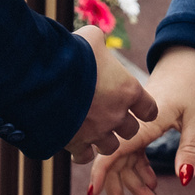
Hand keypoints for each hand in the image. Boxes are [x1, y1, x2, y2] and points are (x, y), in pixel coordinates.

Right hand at [65, 25, 160, 159]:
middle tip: (109, 115)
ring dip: (104, 140)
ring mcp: (97, 132)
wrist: (45, 75)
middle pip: (131, 130)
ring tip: (92, 130)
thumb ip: (98, 43)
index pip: (149, 108)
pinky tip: (75, 142)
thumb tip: (95, 39)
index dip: (143, 108)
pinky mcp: (76, 143)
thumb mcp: (91, 38)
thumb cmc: (72, 52)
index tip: (138, 108)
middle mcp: (117, 115)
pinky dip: (81, 151)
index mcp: (127, 90)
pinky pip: (85, 156)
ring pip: (111, 146)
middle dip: (122, 124)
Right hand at [89, 47, 194, 194]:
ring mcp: (134, 127)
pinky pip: (131, 154)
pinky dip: (139, 172)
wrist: (188, 59)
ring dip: (134, 184)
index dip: (101, 174)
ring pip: (123, 161)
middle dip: (120, 192)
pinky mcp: (139, 127)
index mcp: (143, 122)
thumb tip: (185, 180)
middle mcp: (132, 126)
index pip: (115, 152)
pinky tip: (152, 182)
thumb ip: (192, 149)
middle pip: (115, 162)